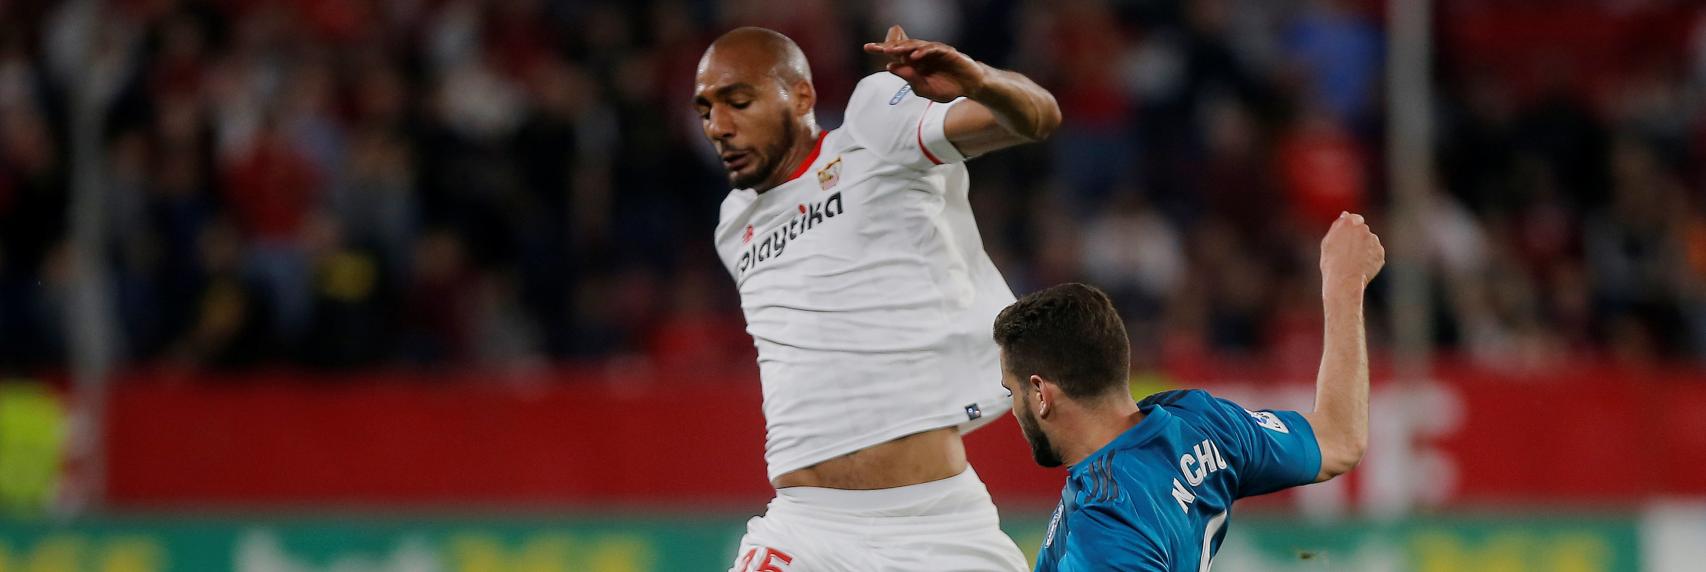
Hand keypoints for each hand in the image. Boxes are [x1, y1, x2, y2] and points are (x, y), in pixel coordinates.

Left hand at [862, 25, 986, 102]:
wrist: (969, 87)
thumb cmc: (947, 87)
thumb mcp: (925, 89)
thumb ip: (909, 79)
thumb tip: (889, 67)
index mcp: (915, 62)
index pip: (896, 53)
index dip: (882, 48)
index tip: (867, 47)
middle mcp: (922, 54)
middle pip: (903, 46)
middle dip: (889, 45)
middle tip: (875, 47)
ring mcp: (934, 51)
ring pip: (917, 45)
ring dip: (903, 47)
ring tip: (891, 50)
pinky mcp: (947, 52)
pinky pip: (934, 49)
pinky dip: (924, 51)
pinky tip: (914, 56)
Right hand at [1319, 212, 1384, 294]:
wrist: (1345, 281)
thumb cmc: (1332, 263)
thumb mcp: (1327, 242)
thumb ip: (1337, 226)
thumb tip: (1345, 215)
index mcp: (1349, 223)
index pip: (1355, 218)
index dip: (1351, 227)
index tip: (1346, 237)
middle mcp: (1363, 229)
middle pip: (1363, 230)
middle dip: (1358, 238)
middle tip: (1347, 252)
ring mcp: (1374, 241)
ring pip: (1370, 241)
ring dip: (1365, 248)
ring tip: (1354, 261)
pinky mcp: (1380, 253)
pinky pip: (1375, 253)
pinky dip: (1370, 258)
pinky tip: (1361, 266)